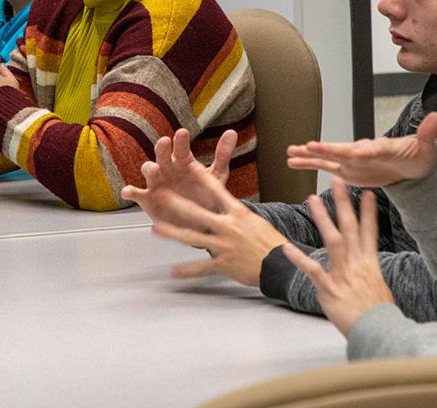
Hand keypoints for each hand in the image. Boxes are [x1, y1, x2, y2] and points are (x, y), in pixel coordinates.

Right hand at [121, 128, 238, 224]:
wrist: (201, 220)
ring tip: (154, 169)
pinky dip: (131, 192)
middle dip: (163, 149)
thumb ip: (222, 154)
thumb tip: (232, 132)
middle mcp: (168, 169)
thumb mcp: (216, 174)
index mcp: (184, 161)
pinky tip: (128, 192)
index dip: (181, 141)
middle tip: (165, 143)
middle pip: (162, 155)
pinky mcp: (148, 199)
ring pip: (149, 171)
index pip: (181, 147)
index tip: (183, 133)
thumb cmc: (206, 193)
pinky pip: (138, 193)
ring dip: (150, 168)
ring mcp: (157, 183)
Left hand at [124, 162, 285, 286]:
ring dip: (172, 233)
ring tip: (155, 228)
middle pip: (197, 213)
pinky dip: (187, 270)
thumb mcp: (256, 221)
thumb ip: (238, 215)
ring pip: (192, 238)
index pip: (217, 190)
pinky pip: (201, 267)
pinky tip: (173, 272)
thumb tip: (229, 209)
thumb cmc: (272, 242)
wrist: (280, 264)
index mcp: (238, 213)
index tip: (189, 164)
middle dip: (177, 204)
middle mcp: (228, 227)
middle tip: (161, 194)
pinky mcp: (223, 264)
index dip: (202, 177)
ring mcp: (224, 246)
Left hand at [282, 178, 394, 335]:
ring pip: (333, 239)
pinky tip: (286, 248)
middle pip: (351, 227)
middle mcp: (357, 264)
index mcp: (369, 264)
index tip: (367, 192)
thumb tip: (365, 271)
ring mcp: (342, 274)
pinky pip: (312, 270)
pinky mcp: (329, 289)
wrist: (378, 331)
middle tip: (337, 180)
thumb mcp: (379, 289)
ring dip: (322, 218)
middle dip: (344, 202)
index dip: (368, 211)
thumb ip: (368, 275)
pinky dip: (299, 259)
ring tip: (311, 199)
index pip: (369, 231)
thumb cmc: (379, 315)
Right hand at [286, 112, 436, 186]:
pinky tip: (292, 161)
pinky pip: (324, 166)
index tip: (355, 152)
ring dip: (310, 155)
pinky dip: (309, 163)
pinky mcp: (347, 169)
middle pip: (342, 150)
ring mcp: (352, 159)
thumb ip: (427, 133)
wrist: (411, 166)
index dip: (364, 150)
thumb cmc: (419, 156)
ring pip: (328, 156)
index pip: (372, 148)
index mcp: (382, 147)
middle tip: (310, 146)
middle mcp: (363, 151)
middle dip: (327, 149)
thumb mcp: (427, 147)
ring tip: (291, 152)